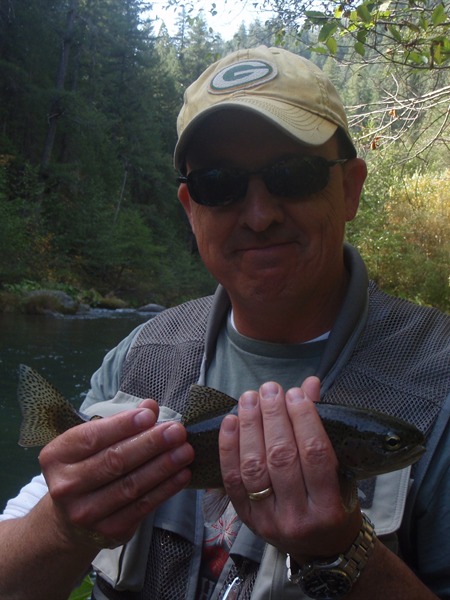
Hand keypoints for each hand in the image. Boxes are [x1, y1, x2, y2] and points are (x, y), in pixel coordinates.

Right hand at [39, 400, 193, 548]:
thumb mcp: (94, 442)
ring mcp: (86, 513)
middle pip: (114, 461)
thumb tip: (150, 406)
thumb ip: (121, 423)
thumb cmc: (87, 468)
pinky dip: (165, 489)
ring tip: (185, 451)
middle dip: (150, 444)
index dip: (123, 425)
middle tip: (176, 431)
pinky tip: (182, 474)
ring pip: (131, 486)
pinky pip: (142, 506)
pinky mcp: (109, 530)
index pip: (92, 437)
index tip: (149, 415)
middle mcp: (66, 486)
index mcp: (57, 456)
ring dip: (163, 466)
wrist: (71, 521)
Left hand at [218, 377, 361, 561]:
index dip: (304, 420)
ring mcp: (268, 520)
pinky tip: (230, 421)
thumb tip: (310, 384)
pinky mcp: (246, 519)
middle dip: (273, 417)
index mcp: (329, 508)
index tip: (295, 393)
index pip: (315, 455)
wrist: (322, 551)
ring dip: (249, 427)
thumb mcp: (342, 473)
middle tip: (269, 389)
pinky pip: (231, 480)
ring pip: (253, 467)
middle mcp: (297, 517)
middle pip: (281, 458)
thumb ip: (322, 428)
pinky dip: (228, 448)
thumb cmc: (336, 506)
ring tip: (249, 398)